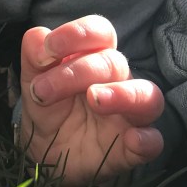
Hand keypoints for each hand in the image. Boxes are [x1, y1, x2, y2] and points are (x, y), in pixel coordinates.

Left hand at [18, 15, 163, 186]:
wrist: (45, 154)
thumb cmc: (48, 107)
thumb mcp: (33, 80)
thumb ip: (34, 54)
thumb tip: (40, 39)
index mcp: (93, 57)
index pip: (101, 32)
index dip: (79, 33)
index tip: (50, 48)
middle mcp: (117, 81)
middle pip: (114, 63)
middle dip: (78, 72)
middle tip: (43, 91)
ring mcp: (128, 115)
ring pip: (147, 95)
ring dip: (123, 94)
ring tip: (95, 99)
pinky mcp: (131, 148)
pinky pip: (153, 141)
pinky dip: (147, 140)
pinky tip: (132, 140)